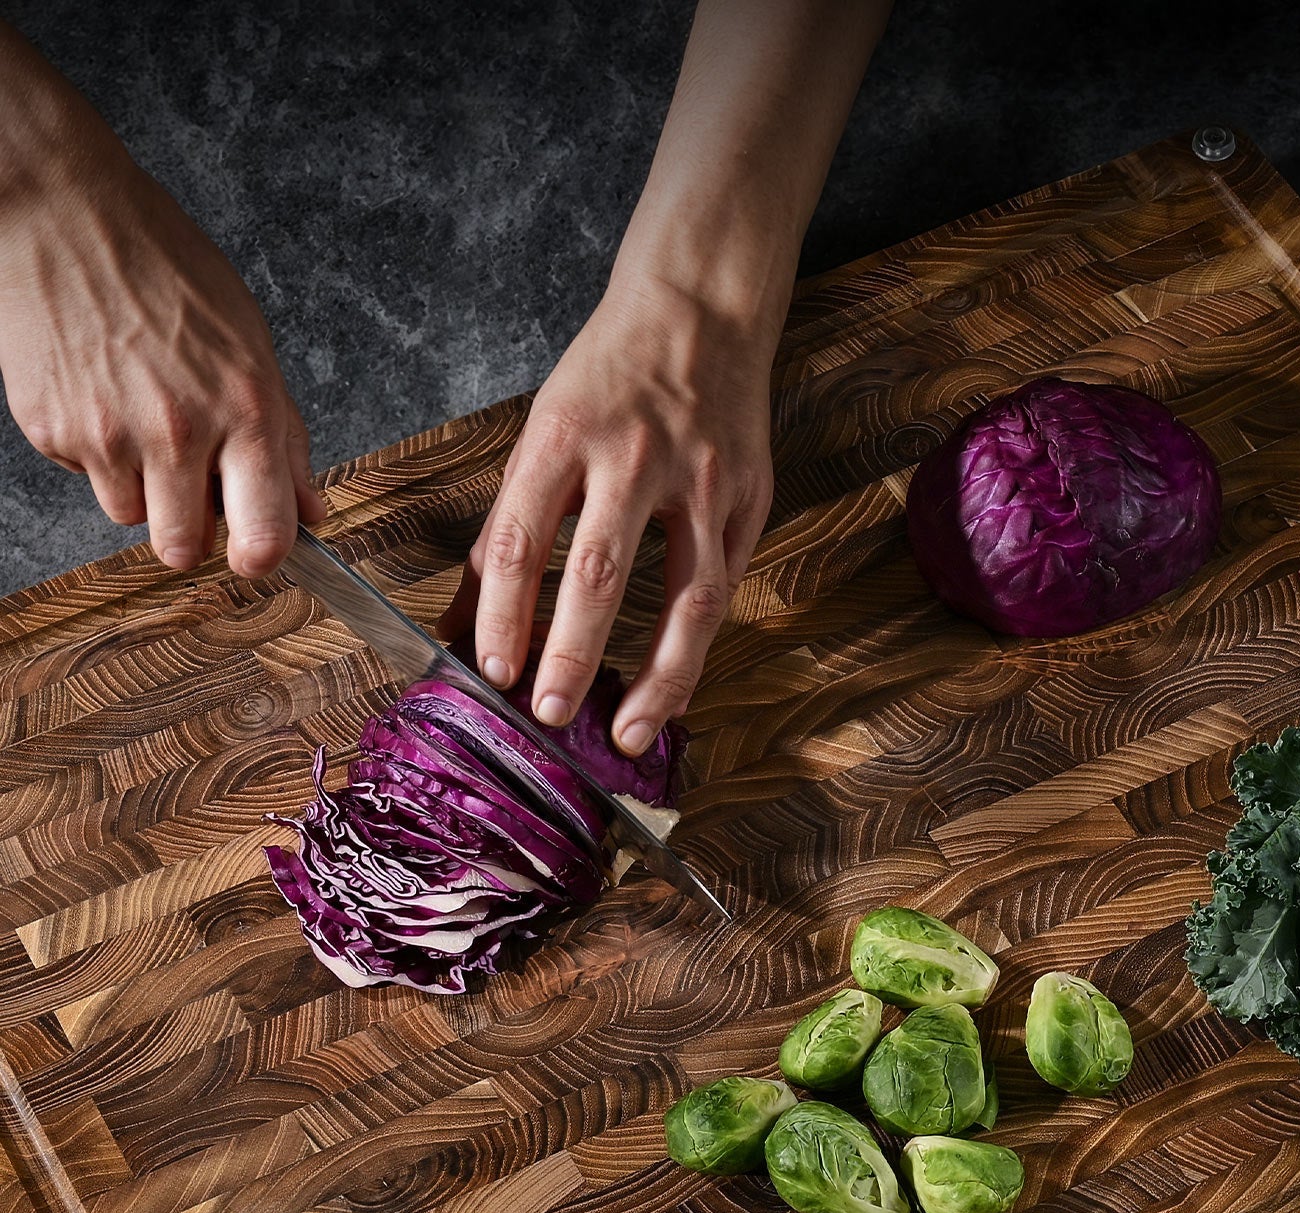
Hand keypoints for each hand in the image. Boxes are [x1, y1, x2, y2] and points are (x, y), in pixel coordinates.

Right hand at [0, 90, 321, 575]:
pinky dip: (94, 450)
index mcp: (244, 410)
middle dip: (188, 529)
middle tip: (188, 483)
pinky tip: (100, 393)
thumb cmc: (165, 270)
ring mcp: (109, 434)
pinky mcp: (53, 430)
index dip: (259, 557)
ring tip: (139, 414)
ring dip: (140, 485)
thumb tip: (311, 513)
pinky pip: (85, 477)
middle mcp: (178, 430)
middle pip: (182, 549)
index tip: (253, 553)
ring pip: (130, 516)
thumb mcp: (250, 343)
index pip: (263, 537)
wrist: (64, 215)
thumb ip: (285, 438)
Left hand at [440, 274, 773, 755]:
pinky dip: (698, 649)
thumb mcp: (543, 430)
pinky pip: (725, 588)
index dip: (504, 614)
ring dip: (658, 678)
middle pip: (600, 574)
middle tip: (549, 714)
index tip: (492, 671)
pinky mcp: (750, 499)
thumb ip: (508, 527)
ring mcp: (702, 481)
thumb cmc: (611, 375)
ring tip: (628, 733)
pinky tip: (675, 689)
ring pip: (688, 598)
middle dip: (572, 655)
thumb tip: (466, 617)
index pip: (522, 540)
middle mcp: (634, 457)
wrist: (703, 309)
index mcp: (564, 435)